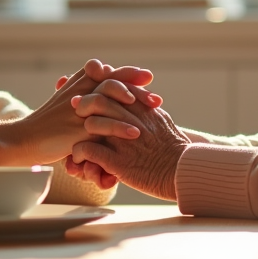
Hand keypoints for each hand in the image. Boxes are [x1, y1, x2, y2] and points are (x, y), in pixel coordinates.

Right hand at [0, 60, 154, 166]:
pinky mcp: (76, 129)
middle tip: (156, 99)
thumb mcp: (70, 99)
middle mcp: (80, 91)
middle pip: (113, 82)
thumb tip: (107, 70)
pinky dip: (120, 127)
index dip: (130, 74)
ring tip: (153, 111)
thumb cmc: (51, 121)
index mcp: (79, 82)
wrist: (27, 139)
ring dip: (134, 103)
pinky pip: (103, 125)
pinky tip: (135, 132)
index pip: (109, 72)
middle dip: (138, 89)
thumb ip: (88, 86)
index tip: (148, 77)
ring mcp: (78, 109)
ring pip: (110, 99)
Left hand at [68, 97, 190, 201]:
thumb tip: (142, 100)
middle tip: (75, 108)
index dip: (98, 86)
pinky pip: (89, 150)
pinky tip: (80, 158)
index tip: (89, 90)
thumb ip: (148, 109)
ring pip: (91, 123)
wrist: (183, 172)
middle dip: (83, 104)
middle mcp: (131, 121)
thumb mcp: (162, 121)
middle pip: (99, 101)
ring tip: (76, 139)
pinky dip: (79, 153)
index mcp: (142, 109)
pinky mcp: (118, 161)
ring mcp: (123, 141)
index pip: (114, 87)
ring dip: (79, 131)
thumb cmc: (174, 149)